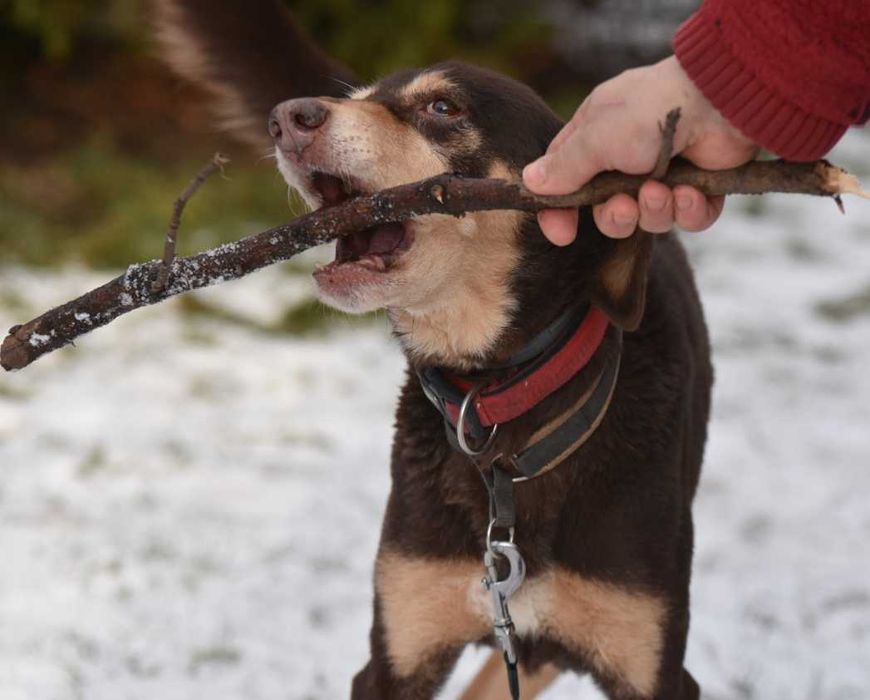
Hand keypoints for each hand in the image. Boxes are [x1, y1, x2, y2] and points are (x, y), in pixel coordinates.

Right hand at [523, 56, 757, 244]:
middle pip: (607, 211)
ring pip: (648, 219)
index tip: (561, 233)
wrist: (721, 100)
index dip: (560, 211)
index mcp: (596, 138)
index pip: (566, 182)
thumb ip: (564, 167)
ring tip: (664, 191)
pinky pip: (687, 219)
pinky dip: (688, 212)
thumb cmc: (651, 111)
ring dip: (654, 212)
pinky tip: (691, 192)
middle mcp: (628, 157)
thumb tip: (528, 183)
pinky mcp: (701, 186)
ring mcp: (666, 173)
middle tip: (625, 206)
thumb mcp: (596, 138)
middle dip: (615, 217)